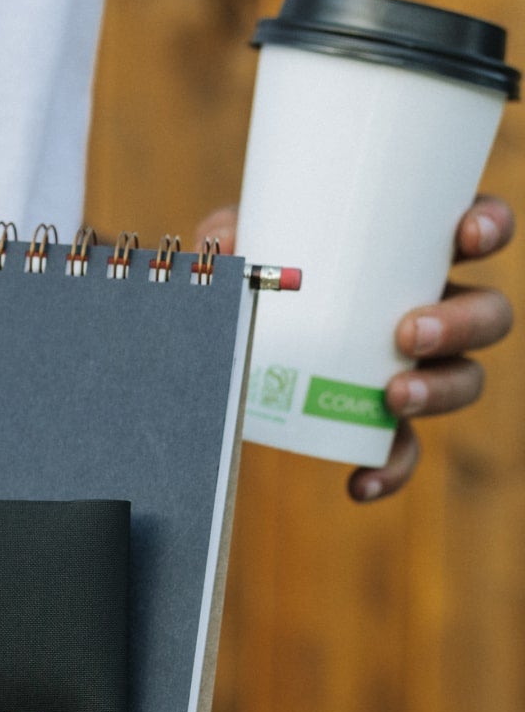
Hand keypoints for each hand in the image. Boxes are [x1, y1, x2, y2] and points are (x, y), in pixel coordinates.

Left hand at [194, 198, 514, 500]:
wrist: (237, 338)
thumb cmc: (260, 272)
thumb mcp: (243, 249)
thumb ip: (230, 238)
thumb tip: (224, 246)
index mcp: (411, 253)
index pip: (474, 232)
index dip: (487, 228)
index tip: (466, 237)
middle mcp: (429, 309)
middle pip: (488, 315)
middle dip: (462, 324)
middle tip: (409, 333)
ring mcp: (414, 368)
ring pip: (464, 380)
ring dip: (440, 391)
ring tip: (394, 397)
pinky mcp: (381, 420)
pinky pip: (403, 450)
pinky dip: (389, 468)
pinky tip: (360, 483)